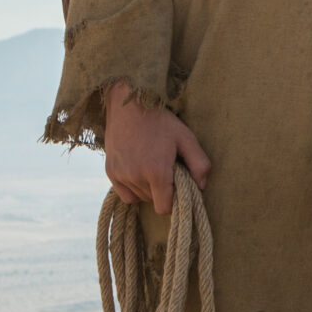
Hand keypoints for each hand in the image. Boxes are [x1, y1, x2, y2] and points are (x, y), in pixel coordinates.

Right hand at [101, 81, 210, 215]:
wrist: (129, 103)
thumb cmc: (160, 120)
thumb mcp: (186, 138)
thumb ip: (199, 163)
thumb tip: (201, 186)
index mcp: (156, 172)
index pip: (164, 208)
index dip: (174, 202)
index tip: (177, 188)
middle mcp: (135, 177)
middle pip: (153, 201)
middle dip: (162, 191)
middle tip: (166, 170)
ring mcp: (120, 175)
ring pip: (139, 197)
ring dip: (148, 189)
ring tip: (152, 166)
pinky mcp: (110, 171)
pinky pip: (125, 194)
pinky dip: (133, 188)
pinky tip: (140, 171)